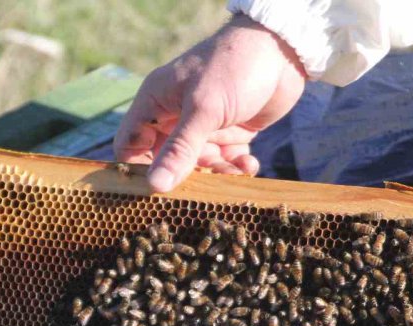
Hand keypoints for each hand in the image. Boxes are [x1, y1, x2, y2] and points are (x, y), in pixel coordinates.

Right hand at [114, 14, 305, 192]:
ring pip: (199, 167)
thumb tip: (155, 185)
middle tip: (203, 187)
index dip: (137, 169)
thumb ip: (180, 149)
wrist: (282, 48)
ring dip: (217, 174)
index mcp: (156, 103)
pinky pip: (225, 162)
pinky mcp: (229, 133)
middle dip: (184, 178)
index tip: (154, 189)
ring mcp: (203, 126)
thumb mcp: (203, 109)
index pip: (130, 144)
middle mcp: (175, 116)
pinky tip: (248, 162)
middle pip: (166, 162)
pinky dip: (236, 167)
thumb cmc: (234, 67)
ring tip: (235, 170)